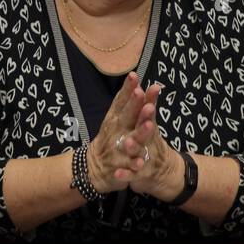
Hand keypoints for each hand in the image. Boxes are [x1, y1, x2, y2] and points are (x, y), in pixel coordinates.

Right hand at [86, 71, 151, 193]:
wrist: (94, 167)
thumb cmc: (110, 137)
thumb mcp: (115, 117)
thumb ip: (125, 100)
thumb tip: (134, 77)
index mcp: (116, 119)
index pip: (122, 101)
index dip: (128, 89)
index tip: (134, 76)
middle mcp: (117, 132)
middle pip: (127, 117)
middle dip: (135, 106)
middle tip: (144, 95)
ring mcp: (118, 150)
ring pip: (130, 141)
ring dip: (139, 134)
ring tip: (149, 125)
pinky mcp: (120, 168)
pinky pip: (127, 167)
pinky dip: (132, 166)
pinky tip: (139, 163)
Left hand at [123, 85, 181, 200]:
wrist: (165, 173)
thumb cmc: (152, 143)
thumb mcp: (150, 123)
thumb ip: (148, 104)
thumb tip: (147, 83)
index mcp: (147, 126)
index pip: (148, 110)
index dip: (148, 99)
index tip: (147, 88)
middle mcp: (148, 140)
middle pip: (145, 128)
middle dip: (144, 119)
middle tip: (146, 108)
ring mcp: (144, 157)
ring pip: (138, 151)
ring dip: (133, 146)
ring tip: (127, 142)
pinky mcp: (139, 174)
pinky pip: (131, 174)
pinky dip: (125, 174)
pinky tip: (117, 174)